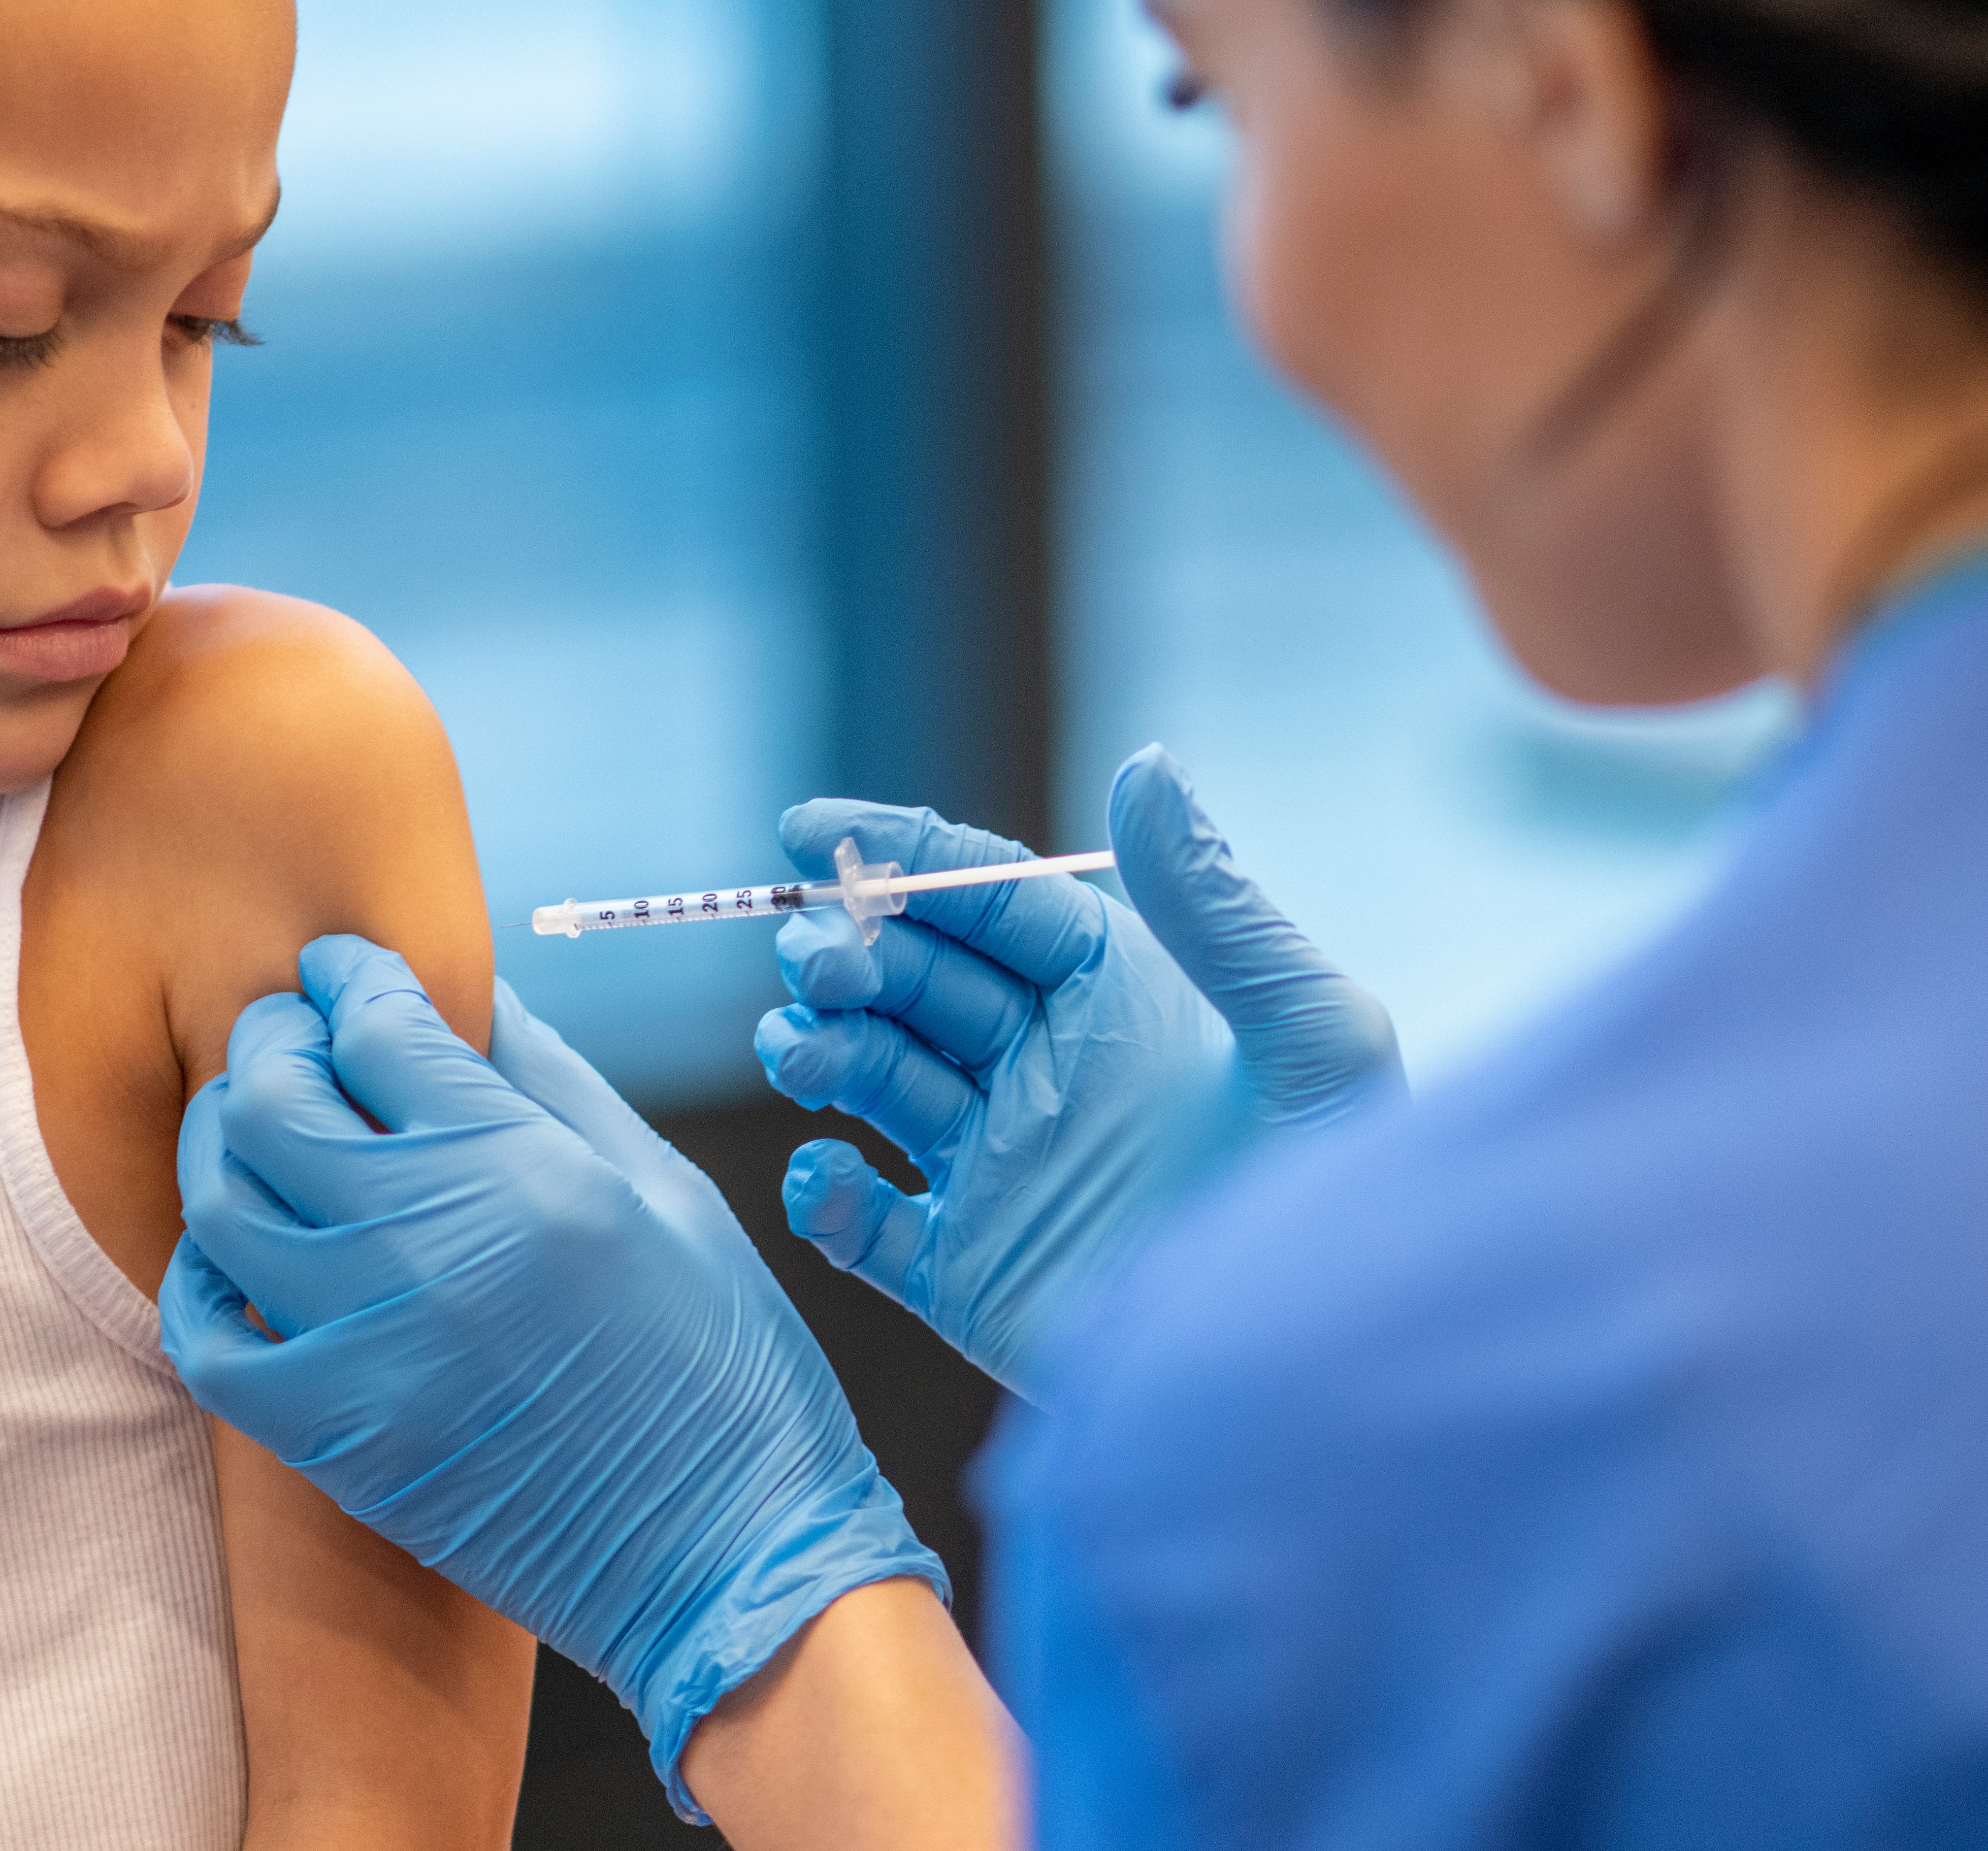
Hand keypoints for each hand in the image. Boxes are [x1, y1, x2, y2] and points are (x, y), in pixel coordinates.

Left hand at [159, 936, 945, 1816]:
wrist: (727, 1554)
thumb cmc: (722, 1366)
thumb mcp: (666, 1187)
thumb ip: (554, 1082)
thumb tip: (476, 996)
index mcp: (522, 1168)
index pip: (381, 1025)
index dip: (353, 978)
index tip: (347, 972)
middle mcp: (427, 1244)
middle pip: (274, 1096)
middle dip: (272, 1037)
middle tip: (292, 1031)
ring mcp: (366, 1345)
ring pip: (220, 1201)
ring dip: (224, 1142)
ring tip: (257, 1127)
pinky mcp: (334, 1439)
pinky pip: (208, 1337)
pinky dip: (201, 1278)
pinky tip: (237, 1254)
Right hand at [757, 745, 1401, 1394]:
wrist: (1326, 1389)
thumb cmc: (1348, 1205)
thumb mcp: (1312, 1040)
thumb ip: (1218, 909)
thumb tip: (1145, 765)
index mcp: (1116, 1000)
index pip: (986, 903)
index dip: (897, 858)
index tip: (808, 833)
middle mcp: (1044, 1072)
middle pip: (911, 981)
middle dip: (848, 954)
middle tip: (823, 963)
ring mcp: (994, 1171)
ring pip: (869, 1080)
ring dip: (819, 1051)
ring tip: (808, 1056)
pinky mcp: (961, 1272)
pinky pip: (861, 1223)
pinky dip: (824, 1197)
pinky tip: (830, 1182)